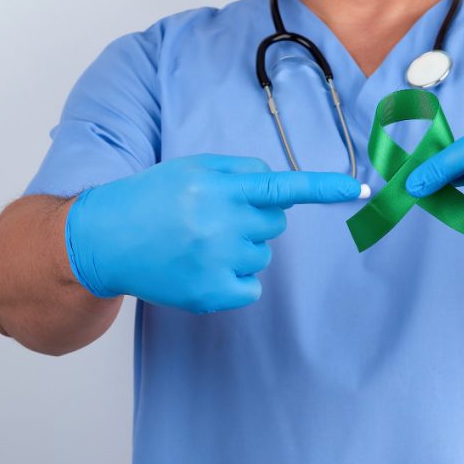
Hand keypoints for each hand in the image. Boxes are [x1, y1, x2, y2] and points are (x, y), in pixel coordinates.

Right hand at [65, 154, 362, 312]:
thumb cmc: (152, 198)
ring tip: (198, 243)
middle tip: (214, 219)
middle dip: (255, 218)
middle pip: (276, 223)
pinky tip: (202, 268)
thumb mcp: (191, 169)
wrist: (103, 240)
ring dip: (242, 248)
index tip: (359, 189)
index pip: (281, 186)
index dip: (325, 187)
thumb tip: (280, 185)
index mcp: (217, 189)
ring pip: (263, 255)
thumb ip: (239, 171)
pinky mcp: (211, 294)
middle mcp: (219, 224)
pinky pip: (252, 287)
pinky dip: (236, 280)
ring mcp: (216, 262)